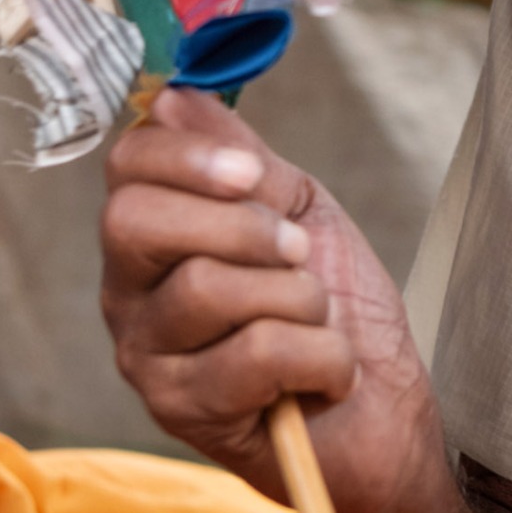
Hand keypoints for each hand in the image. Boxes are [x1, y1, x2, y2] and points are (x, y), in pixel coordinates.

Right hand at [99, 88, 431, 512]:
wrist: (383, 418)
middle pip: (135, 220)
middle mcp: (131, 295)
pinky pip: (255, 353)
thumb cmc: (340, 315)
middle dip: (242, 226)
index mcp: (156, 238)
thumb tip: (175, 94)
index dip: (191, 156)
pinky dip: (320, 356)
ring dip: (299, 298)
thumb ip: (245, 158)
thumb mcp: (303, 214)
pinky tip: (326, 376)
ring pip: (207, 286)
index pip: (128, 166)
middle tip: (298, 253)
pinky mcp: (180, 411)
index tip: (255, 176)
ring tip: (318, 323)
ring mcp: (146, 357)